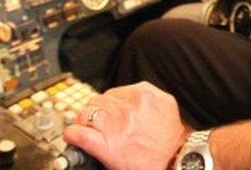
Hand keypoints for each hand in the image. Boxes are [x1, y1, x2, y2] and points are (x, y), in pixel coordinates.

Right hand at [63, 82, 189, 169]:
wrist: (177, 154)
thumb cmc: (148, 163)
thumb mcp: (113, 164)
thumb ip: (94, 149)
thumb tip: (80, 140)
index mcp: (106, 143)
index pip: (74, 131)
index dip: (73, 133)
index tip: (76, 135)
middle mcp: (117, 120)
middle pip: (87, 110)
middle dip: (90, 119)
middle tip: (99, 127)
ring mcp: (133, 103)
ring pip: (104, 96)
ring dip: (106, 107)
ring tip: (116, 118)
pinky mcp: (146, 92)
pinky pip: (124, 89)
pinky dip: (123, 98)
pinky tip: (130, 110)